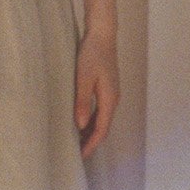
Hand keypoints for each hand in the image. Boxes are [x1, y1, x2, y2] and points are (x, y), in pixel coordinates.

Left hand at [73, 26, 118, 157]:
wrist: (102, 34)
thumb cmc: (92, 54)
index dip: (91, 144)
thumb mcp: (83, 77)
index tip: (80, 156)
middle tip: (76, 152)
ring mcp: (111, 93)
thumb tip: (80, 125)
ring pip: (102, 119)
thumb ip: (82, 101)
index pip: (102, 130)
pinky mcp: (107, 87)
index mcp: (110, 99)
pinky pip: (100, 110)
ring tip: (76, 140)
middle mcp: (113, 99)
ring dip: (91, 131)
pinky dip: (91, 120)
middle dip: (91, 141)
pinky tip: (81, 121)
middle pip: (103, 127)